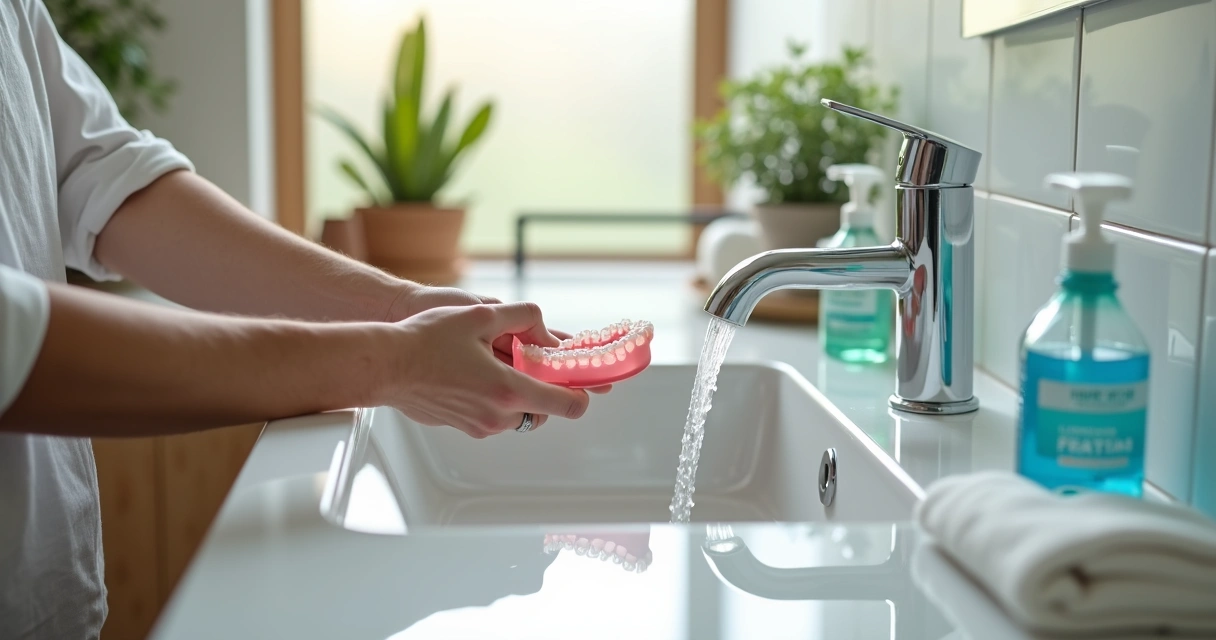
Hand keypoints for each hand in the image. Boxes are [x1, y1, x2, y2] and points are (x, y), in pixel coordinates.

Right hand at [380, 302, 590, 437]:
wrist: (383, 365)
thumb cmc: (425, 341)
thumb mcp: (480, 315)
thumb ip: (522, 317)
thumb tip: (542, 328)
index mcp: (508, 390)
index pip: (566, 404)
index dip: (581, 392)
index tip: (581, 380)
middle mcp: (497, 416)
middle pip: (543, 411)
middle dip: (544, 389)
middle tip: (534, 364)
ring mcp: (478, 426)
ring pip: (517, 414)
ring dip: (517, 393)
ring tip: (498, 364)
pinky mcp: (462, 427)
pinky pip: (492, 416)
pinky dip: (494, 399)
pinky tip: (474, 374)